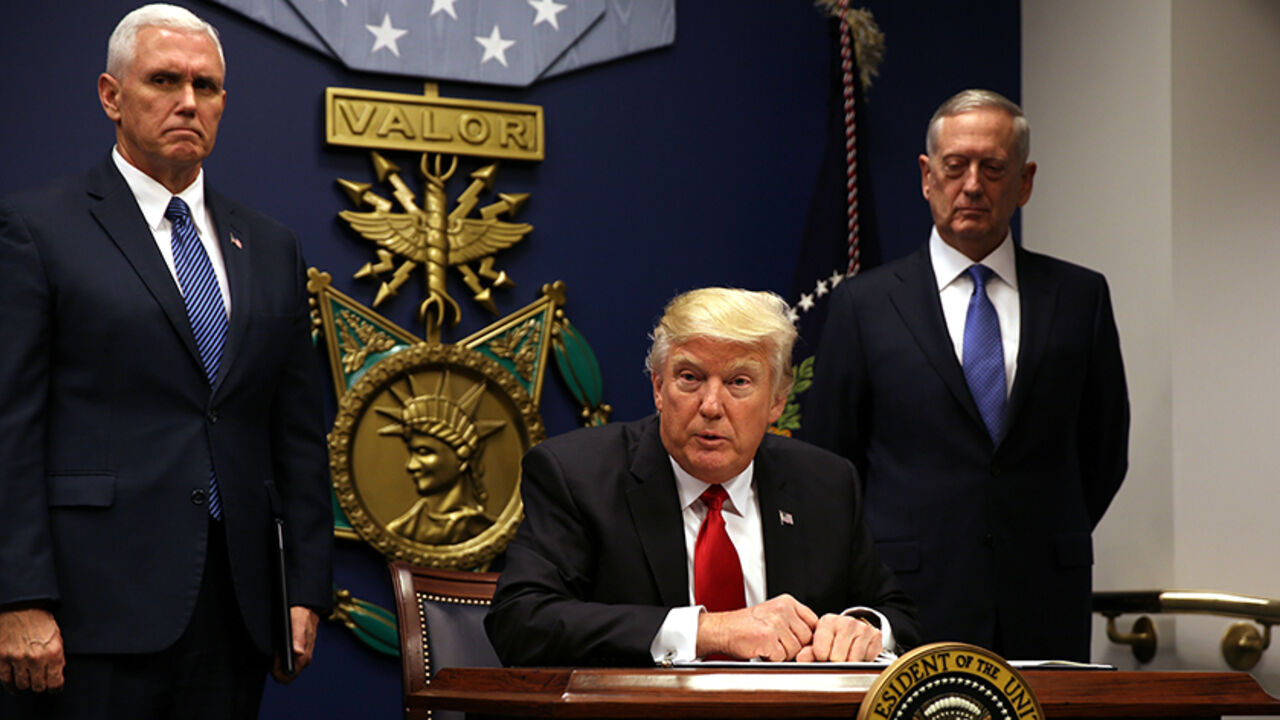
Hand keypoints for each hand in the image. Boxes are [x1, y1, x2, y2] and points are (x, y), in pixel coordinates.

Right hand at [0, 607, 64, 692]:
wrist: (21, 606)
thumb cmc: (40, 620)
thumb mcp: (57, 637)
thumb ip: (57, 657)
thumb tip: (56, 675)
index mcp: (53, 653)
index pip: (55, 683)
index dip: (55, 688)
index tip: (53, 688)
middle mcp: (36, 658)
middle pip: (38, 686)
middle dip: (40, 685)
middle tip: (40, 681)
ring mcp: (17, 659)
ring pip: (22, 685)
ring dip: (25, 683)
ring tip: (28, 678)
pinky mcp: (2, 657)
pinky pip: (5, 679)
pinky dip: (10, 684)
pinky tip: (13, 685)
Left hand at [271, 606, 319, 682]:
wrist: (307, 607)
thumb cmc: (302, 614)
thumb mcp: (298, 623)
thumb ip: (298, 637)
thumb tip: (298, 652)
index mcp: (304, 657)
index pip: (288, 677)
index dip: (277, 671)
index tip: (273, 657)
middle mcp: (303, 659)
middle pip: (285, 675)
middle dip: (275, 668)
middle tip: (273, 651)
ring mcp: (300, 657)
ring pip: (284, 669)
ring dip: (276, 662)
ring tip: (275, 646)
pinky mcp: (297, 653)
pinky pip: (286, 662)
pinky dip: (278, 658)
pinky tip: (277, 647)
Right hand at [696, 594, 818, 660]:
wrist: (722, 629)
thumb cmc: (746, 626)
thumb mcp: (774, 614)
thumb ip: (794, 623)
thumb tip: (815, 642)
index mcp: (787, 602)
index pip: (814, 622)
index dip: (809, 637)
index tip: (800, 642)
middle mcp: (783, 610)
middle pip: (807, 639)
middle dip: (794, 647)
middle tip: (777, 645)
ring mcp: (776, 623)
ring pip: (795, 650)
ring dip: (782, 654)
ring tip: (767, 646)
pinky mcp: (767, 638)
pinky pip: (782, 658)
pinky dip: (772, 659)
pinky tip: (761, 650)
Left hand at [795, 614, 881, 662]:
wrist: (858, 631)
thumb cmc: (836, 639)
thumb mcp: (820, 643)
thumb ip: (809, 652)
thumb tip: (801, 659)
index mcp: (828, 621)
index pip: (820, 651)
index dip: (821, 659)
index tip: (823, 656)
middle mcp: (846, 622)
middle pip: (837, 658)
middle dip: (836, 662)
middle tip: (837, 657)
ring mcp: (862, 628)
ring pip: (852, 660)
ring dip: (850, 663)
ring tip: (847, 656)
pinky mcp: (876, 636)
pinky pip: (867, 659)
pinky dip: (863, 662)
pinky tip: (859, 655)